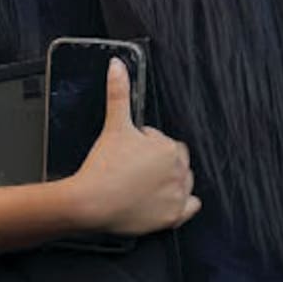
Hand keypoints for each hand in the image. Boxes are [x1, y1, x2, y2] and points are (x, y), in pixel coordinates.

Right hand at [70, 59, 199, 235]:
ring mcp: (177, 196)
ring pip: (184, 182)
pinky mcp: (173, 217)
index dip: (146, 145)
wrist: (91, 202)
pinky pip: (190, 207)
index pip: (164, 142)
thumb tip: (117, 65)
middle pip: (175, 161)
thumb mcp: (114, 124)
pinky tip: (166, 199)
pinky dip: (182, 204)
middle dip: (158, 162)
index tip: (131, 151)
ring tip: (144, 183)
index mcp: (169, 148)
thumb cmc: (103, 167)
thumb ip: (118, 92)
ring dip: (170, 181)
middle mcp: (179, 172)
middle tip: (133, 167)